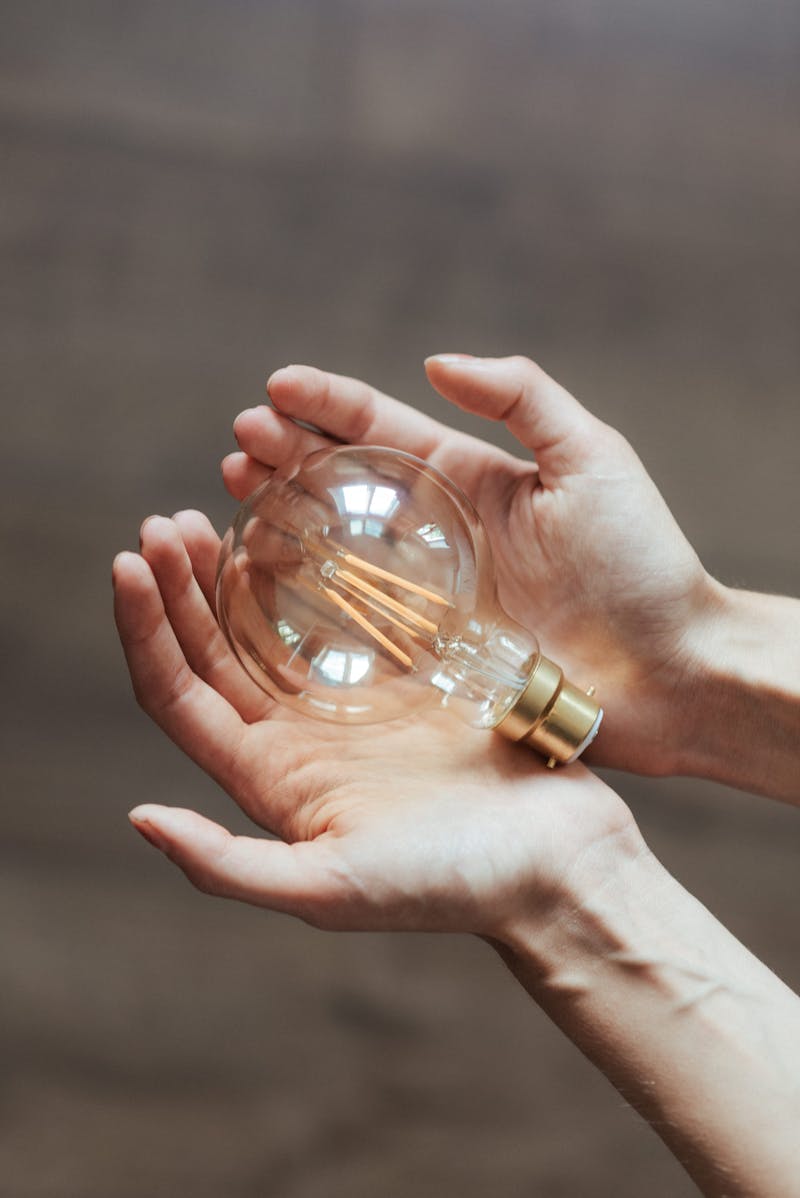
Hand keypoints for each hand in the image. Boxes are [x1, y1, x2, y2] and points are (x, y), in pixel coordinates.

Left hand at [113, 512, 637, 930]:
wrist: (558, 867)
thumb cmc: (452, 886)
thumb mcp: (332, 889)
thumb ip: (229, 865)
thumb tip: (140, 818)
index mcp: (266, 782)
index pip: (177, 695)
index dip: (143, 631)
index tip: (127, 561)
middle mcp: (292, 742)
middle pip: (209, 653)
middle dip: (176, 589)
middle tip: (165, 523)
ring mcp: (345, 710)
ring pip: (266, 630)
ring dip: (230, 575)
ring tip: (212, 516)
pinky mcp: (400, 684)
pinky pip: (339, 619)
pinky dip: (308, 577)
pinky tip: (298, 536)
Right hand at [224, 355, 719, 775]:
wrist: (669, 669)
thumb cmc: (640, 562)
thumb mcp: (592, 458)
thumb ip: (522, 397)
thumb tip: (438, 363)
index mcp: (471, 479)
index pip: (383, 429)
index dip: (326, 404)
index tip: (274, 387)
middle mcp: (439, 530)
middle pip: (344, 482)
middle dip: (288, 454)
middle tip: (239, 440)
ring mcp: (427, 592)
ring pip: (336, 545)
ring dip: (283, 516)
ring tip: (237, 491)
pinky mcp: (425, 651)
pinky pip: (351, 619)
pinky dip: (303, 597)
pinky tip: (263, 576)